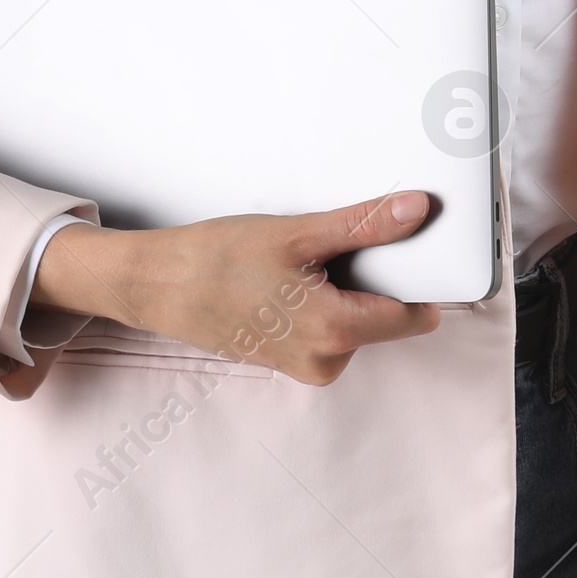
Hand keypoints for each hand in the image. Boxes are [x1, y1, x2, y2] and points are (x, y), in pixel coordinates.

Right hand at [28, 189, 440, 385]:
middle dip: (373, 279)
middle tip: (331, 247)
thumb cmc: (217, 260)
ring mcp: (307, 366)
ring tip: (299, 263)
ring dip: (344, 289)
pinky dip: (321, 301)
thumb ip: (365, 226)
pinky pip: (330, 328)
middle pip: (387, 315)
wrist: (159, 286)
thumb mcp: (297, 233)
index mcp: (336, 331)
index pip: (415, 312)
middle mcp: (327, 360)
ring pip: (358, 320)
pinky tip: (286, 280)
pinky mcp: (291, 361)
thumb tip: (416, 212)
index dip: (417, 275)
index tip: (409, 247)